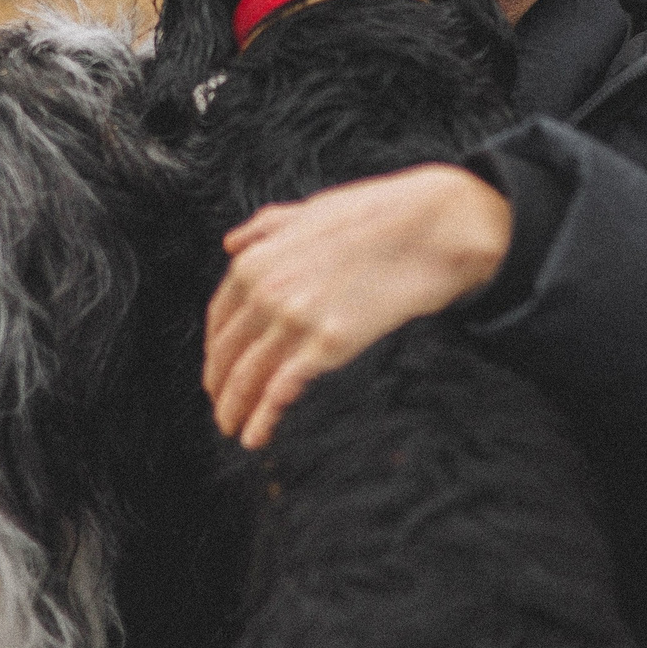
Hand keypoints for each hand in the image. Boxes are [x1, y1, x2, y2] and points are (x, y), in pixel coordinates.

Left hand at [204, 164, 510, 450]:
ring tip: (232, 427)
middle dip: (219, 384)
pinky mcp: (327, 344)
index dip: (216, 349)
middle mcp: (266, 290)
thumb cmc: (376, 215)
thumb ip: (266, 227)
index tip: (218, 366)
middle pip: (228, 351)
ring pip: (247, 376)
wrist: (430, 228)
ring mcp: (295, 318)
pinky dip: (261, 418)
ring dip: (233, 408)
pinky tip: (255, 436)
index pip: (220, 317)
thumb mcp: (310, 210)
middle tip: (220, 405)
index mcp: (257, 260)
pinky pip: (280, 390)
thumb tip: (231, 244)